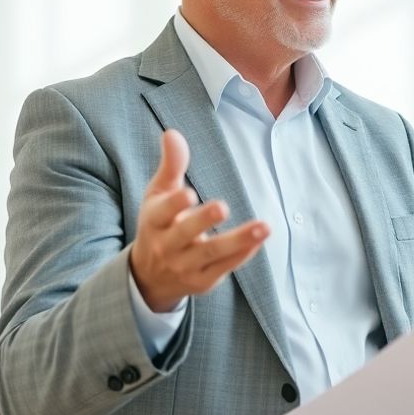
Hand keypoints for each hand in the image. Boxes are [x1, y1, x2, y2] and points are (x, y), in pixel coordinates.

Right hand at [128, 129, 269, 310]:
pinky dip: (243, 254)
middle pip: (185, 234)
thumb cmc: (159, 224)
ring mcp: (184, 266)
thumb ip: (171, 165)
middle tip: (222, 206)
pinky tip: (260, 239)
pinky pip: (224, 267)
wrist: (150, 275)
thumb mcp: (158, 194)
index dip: (174, 204)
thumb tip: (172, 133)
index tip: (189, 193)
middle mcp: (166, 246)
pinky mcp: (202, 281)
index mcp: (154, 221)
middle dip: (203, 221)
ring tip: (263, 227)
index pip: (161, 213)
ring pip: (211, 254)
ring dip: (238, 240)